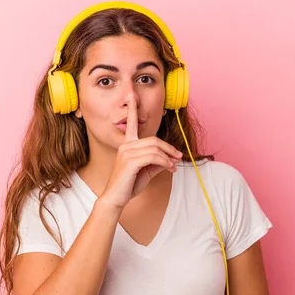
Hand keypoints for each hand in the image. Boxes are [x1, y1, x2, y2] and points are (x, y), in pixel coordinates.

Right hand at [99, 94, 181, 209]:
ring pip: (155, 148)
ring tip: (174, 166)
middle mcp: (126, 146)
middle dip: (169, 148)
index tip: (131, 95)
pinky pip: (154, 157)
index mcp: (127, 145)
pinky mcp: (130, 161)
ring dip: (169, 157)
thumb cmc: (128, 186)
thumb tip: (170, 161)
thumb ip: (156, 163)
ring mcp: (127, 153)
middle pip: (154, 140)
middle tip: (179, 157)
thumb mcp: (145, 172)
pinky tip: (169, 168)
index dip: (131, 109)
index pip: (130, 123)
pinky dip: (165, 162)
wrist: (115, 199)